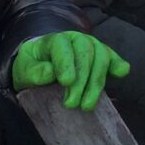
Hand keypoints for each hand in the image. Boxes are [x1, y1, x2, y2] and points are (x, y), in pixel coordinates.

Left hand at [12, 32, 129, 109]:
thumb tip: (50, 73)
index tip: (65, 82)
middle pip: (85, 53)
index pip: (62, 46)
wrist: (41, 66)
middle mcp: (76, 39)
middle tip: (71, 104)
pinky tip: (120, 73)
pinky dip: (118, 65)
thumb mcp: (24, 70)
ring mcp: (92, 46)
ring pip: (101, 57)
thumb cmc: (33, 68)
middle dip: (81, 80)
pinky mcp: (103, 57)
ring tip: (87, 105)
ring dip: (96, 82)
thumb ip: (33, 72)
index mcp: (55, 39)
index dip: (66, 63)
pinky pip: (113, 58)